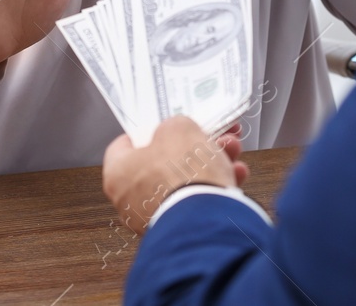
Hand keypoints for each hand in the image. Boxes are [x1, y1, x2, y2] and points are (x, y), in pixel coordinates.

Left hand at [102, 117, 249, 232]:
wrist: (205, 222)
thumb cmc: (183, 173)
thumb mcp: (179, 129)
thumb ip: (175, 126)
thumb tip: (179, 134)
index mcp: (118, 173)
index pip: (124, 145)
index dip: (147, 131)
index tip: (165, 124)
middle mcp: (131, 199)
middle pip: (164, 162)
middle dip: (194, 146)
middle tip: (214, 135)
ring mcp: (156, 218)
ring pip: (185, 182)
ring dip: (211, 164)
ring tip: (232, 151)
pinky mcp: (180, 230)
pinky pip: (196, 203)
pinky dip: (214, 188)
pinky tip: (236, 175)